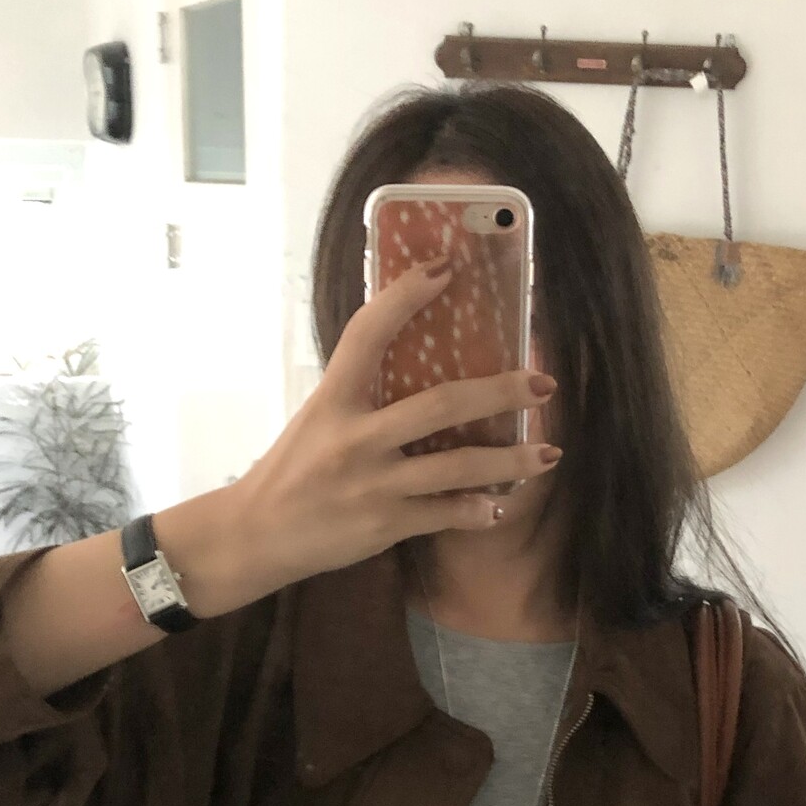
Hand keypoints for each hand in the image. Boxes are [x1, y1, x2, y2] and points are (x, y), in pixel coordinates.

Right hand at [229, 258, 559, 596]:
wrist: (255, 536)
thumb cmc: (291, 472)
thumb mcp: (317, 420)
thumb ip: (361, 396)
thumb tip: (419, 367)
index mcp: (333, 400)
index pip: (369, 332)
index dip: (405, 296)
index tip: (444, 268)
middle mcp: (355, 439)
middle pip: (440, 405)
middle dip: (498, 392)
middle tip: (542, 382)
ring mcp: (373, 484)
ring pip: (457, 467)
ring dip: (510, 461)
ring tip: (549, 453)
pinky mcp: (384, 524)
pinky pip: (444, 515)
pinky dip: (475, 512)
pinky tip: (499, 507)